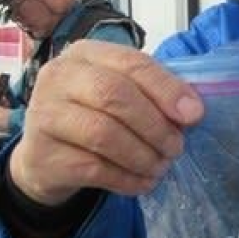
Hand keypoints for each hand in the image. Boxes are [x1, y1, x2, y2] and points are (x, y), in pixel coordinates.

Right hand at [8, 41, 203, 204]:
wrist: (44, 157)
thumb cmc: (90, 116)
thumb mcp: (119, 94)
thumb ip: (152, 94)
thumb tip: (191, 110)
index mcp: (85, 54)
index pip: (131, 63)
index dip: (166, 89)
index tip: (194, 115)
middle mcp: (59, 77)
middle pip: (114, 95)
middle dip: (154, 125)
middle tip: (175, 147)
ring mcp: (45, 115)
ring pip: (104, 134)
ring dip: (143, 155)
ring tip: (160, 166)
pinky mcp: (44, 154)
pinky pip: (95, 169)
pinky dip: (128, 179)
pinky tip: (142, 182)